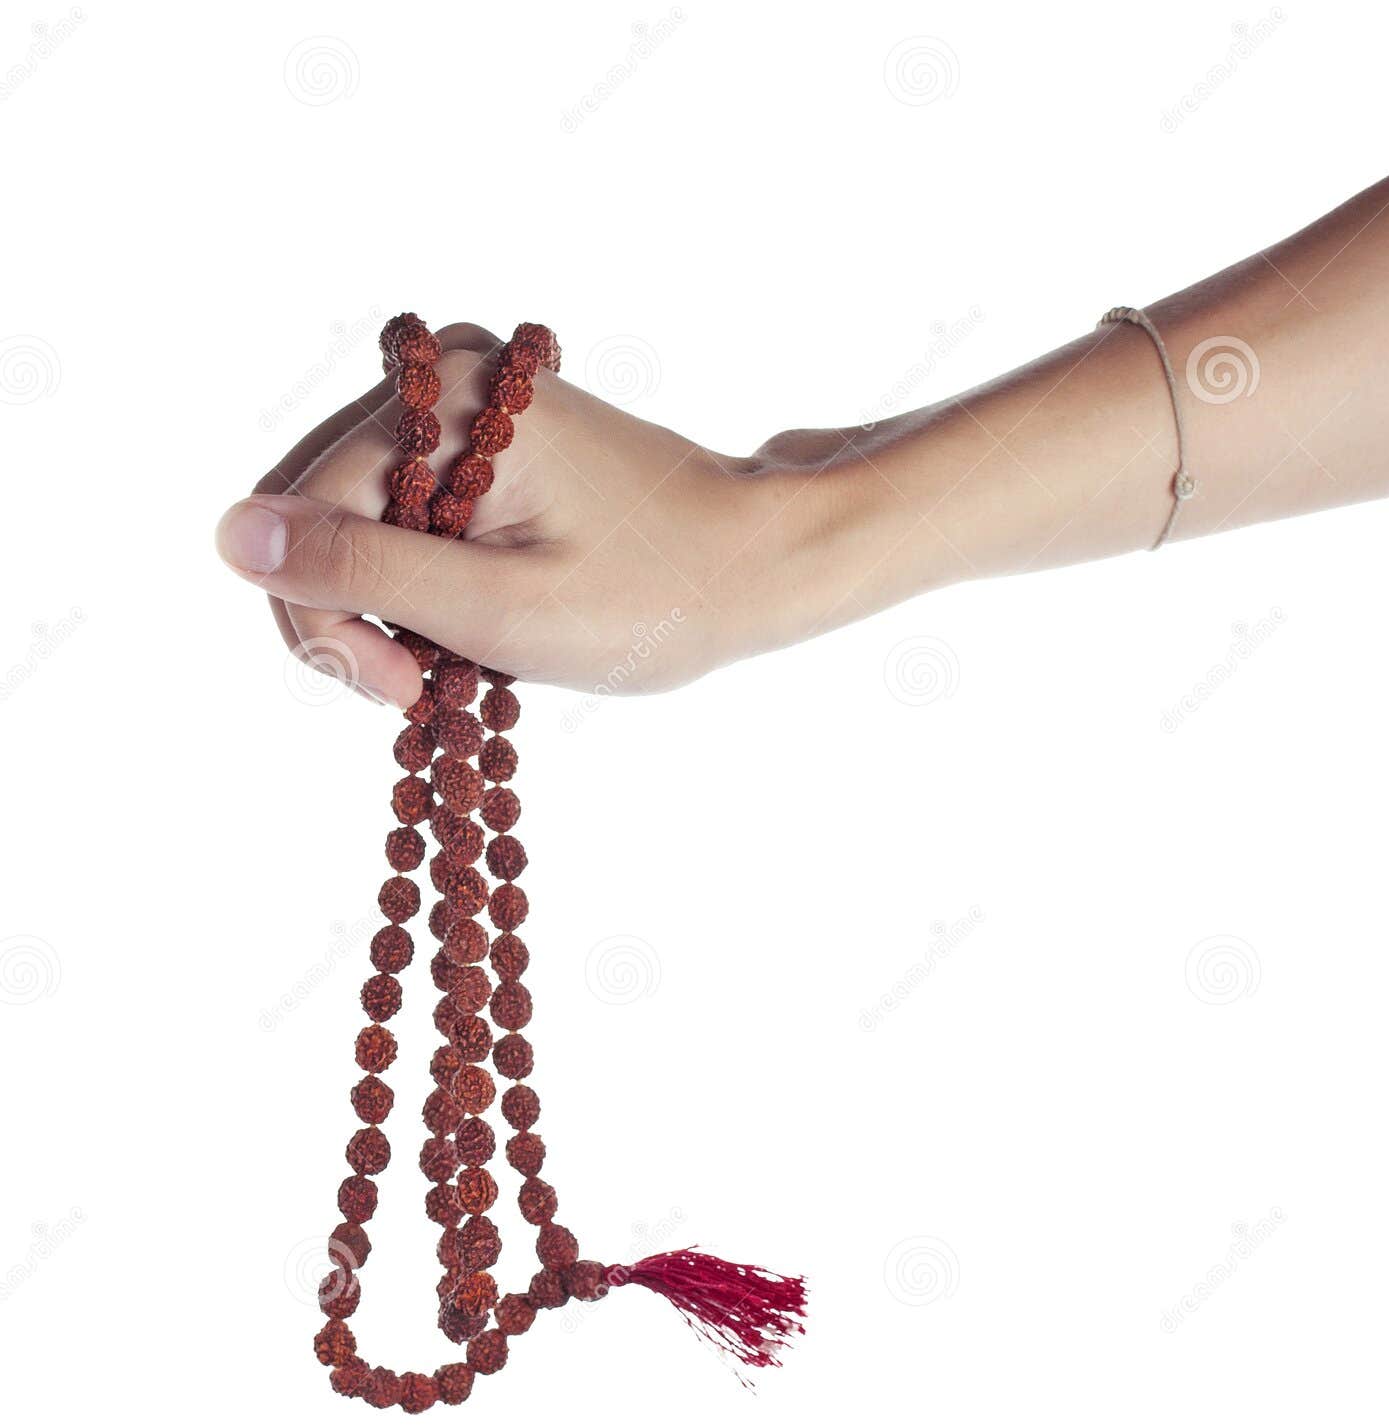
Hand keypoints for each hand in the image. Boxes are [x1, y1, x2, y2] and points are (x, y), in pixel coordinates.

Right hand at [215, 323, 847, 707]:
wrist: (758, 565)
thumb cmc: (652, 597)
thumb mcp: (499, 609)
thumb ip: (363, 573)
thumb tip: (231, 534)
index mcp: (453, 399)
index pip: (302, 509)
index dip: (327, 619)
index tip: (404, 692)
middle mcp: (450, 373)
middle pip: (315, 505)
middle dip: (350, 613)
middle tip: (423, 685)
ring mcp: (471, 398)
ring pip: (353, 515)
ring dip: (386, 604)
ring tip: (461, 653)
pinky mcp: (488, 432)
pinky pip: (402, 508)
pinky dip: (421, 578)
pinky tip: (470, 616)